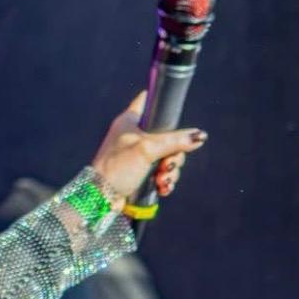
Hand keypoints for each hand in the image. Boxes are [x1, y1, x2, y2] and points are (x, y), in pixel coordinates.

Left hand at [90, 90, 206, 206]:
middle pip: (167, 135)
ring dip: (170, 170)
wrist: (99, 199)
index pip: (149, 99)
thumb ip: (174, 140)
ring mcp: (137, 155)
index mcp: (130, 120)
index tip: (173, 108)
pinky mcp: (140, 173)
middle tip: (168, 164)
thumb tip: (199, 136)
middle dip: (174, 153)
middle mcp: (133, 135)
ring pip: (167, 156)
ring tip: (163, 180)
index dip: (162, 100)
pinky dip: (165, 180)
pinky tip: (163, 188)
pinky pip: (161, 172)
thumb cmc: (117, 168)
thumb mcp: (147, 149)